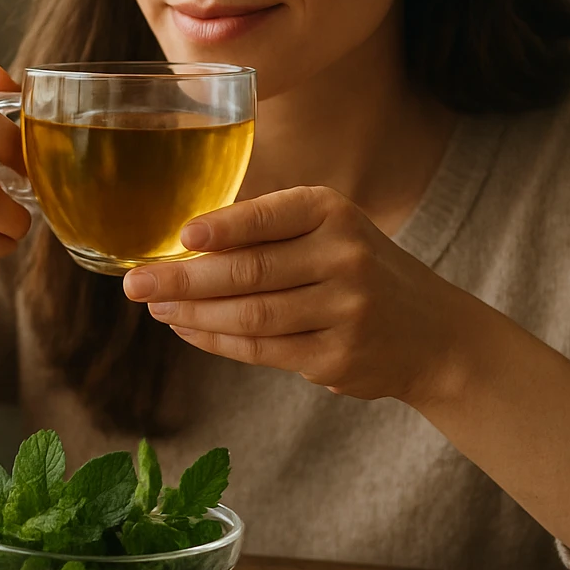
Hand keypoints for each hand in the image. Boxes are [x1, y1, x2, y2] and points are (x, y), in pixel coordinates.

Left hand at [122, 185, 479, 404]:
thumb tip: (181, 245)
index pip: (269, 217)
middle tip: (136, 284)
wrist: (432, 333)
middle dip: (183, 280)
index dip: (223, 227)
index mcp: (334, 213)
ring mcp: (345, 310)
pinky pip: (262, 350)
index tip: (181, 237)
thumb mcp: (328, 232)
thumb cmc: (357, 270)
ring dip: (194, 314)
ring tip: (156, 309)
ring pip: (251, 315)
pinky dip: (218, 341)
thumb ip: (268, 232)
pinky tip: (189, 331)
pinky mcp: (338, 357)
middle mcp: (345, 257)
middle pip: (249, 271)